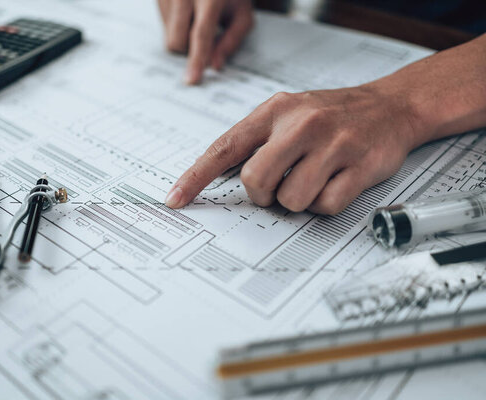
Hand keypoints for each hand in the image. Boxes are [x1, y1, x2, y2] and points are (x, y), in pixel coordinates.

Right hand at [157, 0, 253, 83]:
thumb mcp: (242, 13)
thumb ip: (232, 40)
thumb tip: (214, 66)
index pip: (200, 33)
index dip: (197, 59)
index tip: (192, 80)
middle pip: (177, 40)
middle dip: (189, 51)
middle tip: (206, 41)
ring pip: (168, 35)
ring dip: (183, 38)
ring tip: (197, 19)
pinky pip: (163, 25)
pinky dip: (176, 27)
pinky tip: (188, 13)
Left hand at [164, 84, 422, 214]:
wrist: (390, 107)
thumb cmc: (330, 115)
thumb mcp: (288, 113)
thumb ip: (256, 140)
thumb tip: (219, 175)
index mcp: (275, 111)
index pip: (225, 147)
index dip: (196, 177)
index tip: (176, 199)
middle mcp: (301, 125)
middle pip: (255, 181)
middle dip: (262, 195)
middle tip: (277, 187)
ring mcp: (332, 145)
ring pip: (291, 200)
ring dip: (297, 201)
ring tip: (312, 179)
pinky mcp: (360, 166)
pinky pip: (325, 206)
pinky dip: (324, 204)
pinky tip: (334, 182)